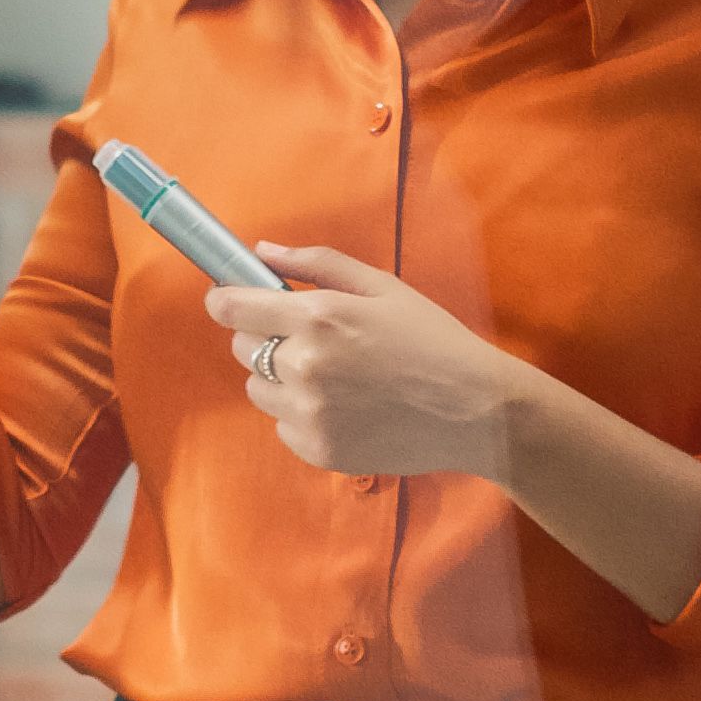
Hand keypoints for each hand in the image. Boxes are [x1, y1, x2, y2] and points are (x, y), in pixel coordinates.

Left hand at [202, 244, 535, 481]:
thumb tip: (262, 251)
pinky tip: (346, 406)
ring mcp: (309, 414)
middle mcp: (305, 367)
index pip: (232, 309)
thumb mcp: (382, 287)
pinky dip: (302, 414)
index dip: (225, 300)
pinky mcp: (318, 449)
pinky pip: (282, 425)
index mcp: (318, 318)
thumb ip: (316, 264)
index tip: (229, 299)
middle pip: (242, 348)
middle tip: (310, 338)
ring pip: (259, 389)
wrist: (476, 411)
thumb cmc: (433, 340)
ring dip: (280, 378)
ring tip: (334, 376)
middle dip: (263, 337)